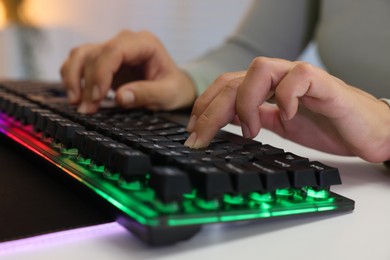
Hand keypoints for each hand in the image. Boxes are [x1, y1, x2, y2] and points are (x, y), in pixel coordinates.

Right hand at [61, 30, 196, 112]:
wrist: (174, 87)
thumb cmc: (174, 87)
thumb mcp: (168, 94)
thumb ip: (147, 94)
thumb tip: (121, 97)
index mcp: (145, 44)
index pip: (114, 50)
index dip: (101, 73)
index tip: (97, 96)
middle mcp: (125, 42)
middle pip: (94, 54)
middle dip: (87, 82)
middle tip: (87, 108)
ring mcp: (112, 49)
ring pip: (81, 54)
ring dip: (73, 78)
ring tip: (76, 103)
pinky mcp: (103, 61)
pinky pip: (80, 62)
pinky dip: (73, 78)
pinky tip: (76, 97)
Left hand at [185, 57, 389, 162]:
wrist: (368, 133)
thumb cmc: (329, 126)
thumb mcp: (282, 127)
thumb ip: (258, 119)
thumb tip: (228, 123)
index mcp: (267, 89)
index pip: (226, 87)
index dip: (205, 105)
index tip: (192, 131)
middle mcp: (280, 78)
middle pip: (234, 80)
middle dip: (212, 110)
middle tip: (202, 138)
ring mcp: (301, 78)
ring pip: (260, 69)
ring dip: (246, 101)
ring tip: (251, 130)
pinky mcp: (324, 83)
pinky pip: (299, 77)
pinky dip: (287, 96)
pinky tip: (286, 115)